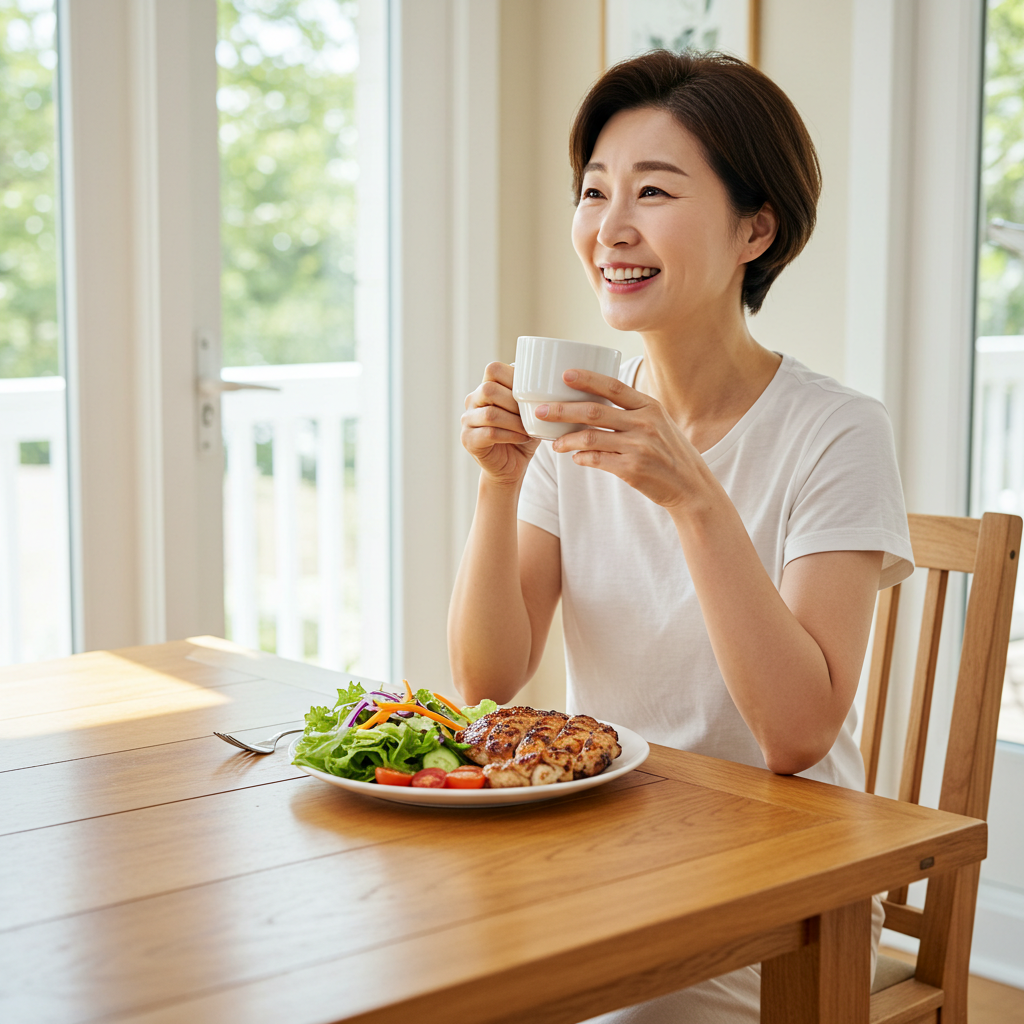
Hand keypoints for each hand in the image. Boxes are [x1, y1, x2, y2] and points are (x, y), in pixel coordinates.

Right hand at [461, 362, 540, 485]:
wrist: (510, 467)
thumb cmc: (522, 436)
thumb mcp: (531, 413)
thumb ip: (534, 396)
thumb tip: (553, 380)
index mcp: (485, 388)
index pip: (493, 369)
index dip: (513, 377)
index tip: (531, 392)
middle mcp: (473, 401)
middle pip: (488, 389)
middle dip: (514, 402)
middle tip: (531, 414)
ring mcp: (468, 420)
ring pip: (490, 413)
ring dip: (515, 421)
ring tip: (529, 428)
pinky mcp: (468, 439)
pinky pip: (490, 433)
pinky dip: (511, 435)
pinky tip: (524, 438)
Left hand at [537, 369, 708, 510]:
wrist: (691, 486)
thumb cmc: (670, 452)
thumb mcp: (659, 423)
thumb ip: (632, 411)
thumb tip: (594, 402)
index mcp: (650, 406)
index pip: (614, 386)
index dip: (587, 379)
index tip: (564, 374)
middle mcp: (645, 424)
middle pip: (594, 411)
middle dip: (562, 409)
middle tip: (541, 410)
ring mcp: (639, 447)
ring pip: (590, 437)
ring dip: (566, 439)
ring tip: (554, 443)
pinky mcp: (632, 469)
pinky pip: (596, 460)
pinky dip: (581, 458)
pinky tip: (575, 457)